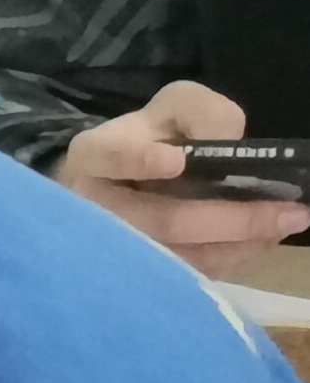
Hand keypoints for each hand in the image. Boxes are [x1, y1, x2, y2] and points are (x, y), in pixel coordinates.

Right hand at [58, 83, 309, 270]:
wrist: (122, 183)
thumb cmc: (151, 139)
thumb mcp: (175, 108)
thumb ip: (201, 112)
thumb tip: (227, 144)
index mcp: (95, 157)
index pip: (110, 158)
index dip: (140, 161)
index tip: (175, 163)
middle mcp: (94, 209)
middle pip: (162, 221)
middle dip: (229, 218)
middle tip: (289, 212)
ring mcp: (115, 249)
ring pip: (182, 255)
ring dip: (240, 242)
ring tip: (287, 223)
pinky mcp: (140, 274)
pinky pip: (190, 272)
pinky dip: (234, 257)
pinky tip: (265, 238)